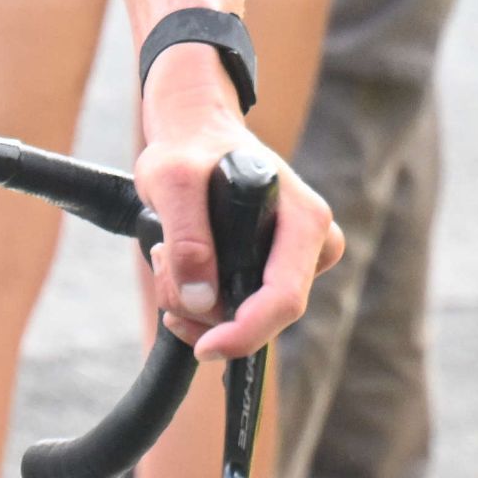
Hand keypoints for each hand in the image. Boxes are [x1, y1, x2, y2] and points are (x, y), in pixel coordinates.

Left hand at [132, 44, 340, 359]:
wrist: (195, 130)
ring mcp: (295, 259)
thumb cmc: (190, 148)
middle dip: (207, 311)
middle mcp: (312, 244)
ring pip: (247, 315)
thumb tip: (201, 300)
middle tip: (164, 265)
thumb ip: (187, 236)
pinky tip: (179, 269)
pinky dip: (201, 300)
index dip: (247, 332)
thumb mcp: (174, 179)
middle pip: (265, 314)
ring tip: (168, 253)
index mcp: (305, 220)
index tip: (205, 347)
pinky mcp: (273, 269)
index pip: (285, 297)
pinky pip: (240, 307)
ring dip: (197, 303)